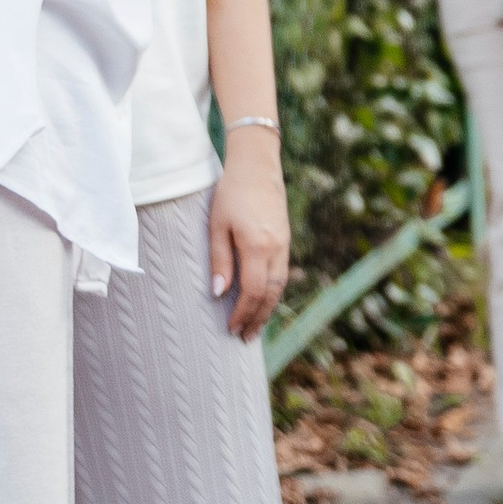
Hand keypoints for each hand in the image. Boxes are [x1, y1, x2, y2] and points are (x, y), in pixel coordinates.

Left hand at [207, 141, 290, 338]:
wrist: (257, 165)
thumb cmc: (231, 192)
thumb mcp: (217, 225)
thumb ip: (219, 260)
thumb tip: (219, 293)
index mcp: (257, 245)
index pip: (253, 291)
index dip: (243, 313)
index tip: (231, 329)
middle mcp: (276, 248)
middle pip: (271, 294)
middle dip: (258, 318)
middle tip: (245, 338)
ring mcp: (284, 243)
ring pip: (280, 286)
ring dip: (268, 309)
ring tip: (256, 326)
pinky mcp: (285, 239)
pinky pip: (282, 273)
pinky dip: (273, 292)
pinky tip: (264, 300)